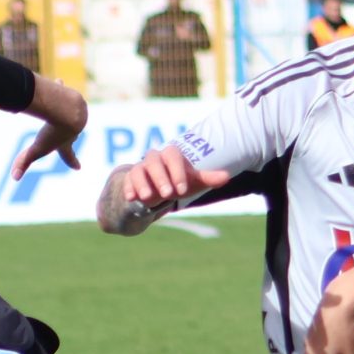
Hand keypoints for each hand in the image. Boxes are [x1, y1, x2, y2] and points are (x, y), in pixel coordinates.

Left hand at [10, 76, 87, 180]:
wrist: (67, 110)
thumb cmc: (53, 132)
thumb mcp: (37, 148)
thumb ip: (24, 161)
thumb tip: (14, 178)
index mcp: (66, 143)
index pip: (69, 156)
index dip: (72, 162)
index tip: (77, 168)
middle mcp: (74, 129)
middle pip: (71, 133)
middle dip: (70, 134)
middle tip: (69, 136)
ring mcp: (77, 114)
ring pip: (69, 111)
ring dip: (65, 109)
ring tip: (62, 107)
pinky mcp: (75, 99)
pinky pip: (65, 94)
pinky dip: (60, 90)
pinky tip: (58, 82)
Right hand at [102, 142, 230, 234]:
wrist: (157, 189)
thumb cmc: (177, 182)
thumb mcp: (193, 181)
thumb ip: (208, 178)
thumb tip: (227, 176)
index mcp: (170, 156)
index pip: (172, 155)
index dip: (177, 171)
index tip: (182, 190)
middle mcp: (154, 159)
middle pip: (154, 161)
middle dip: (161, 178)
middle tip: (168, 194)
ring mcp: (140, 168)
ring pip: (138, 170)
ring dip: (142, 183)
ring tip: (147, 198)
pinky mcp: (129, 180)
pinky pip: (126, 181)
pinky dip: (128, 189)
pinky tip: (132, 198)